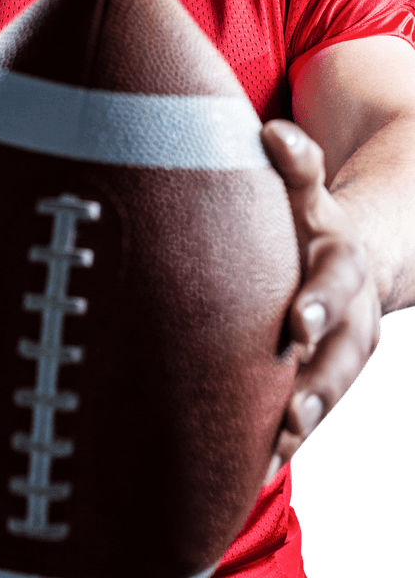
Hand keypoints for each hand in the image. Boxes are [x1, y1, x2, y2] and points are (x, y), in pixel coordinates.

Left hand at [260, 120, 381, 484]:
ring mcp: (338, 350)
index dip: (320, 299)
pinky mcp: (320, 377)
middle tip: (292, 413)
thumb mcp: (308, 189)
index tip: (297, 323)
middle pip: (343, 353)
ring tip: (274, 454)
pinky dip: (282, 445)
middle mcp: (348, 312)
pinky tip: (252, 474)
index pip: (336, 279)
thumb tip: (274, 132)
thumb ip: (296, 163)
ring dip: (304, 423)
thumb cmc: (310, 221)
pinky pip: (306, 415)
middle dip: (319, 382)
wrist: (354, 257)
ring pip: (328, 392)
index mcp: (341, 261)